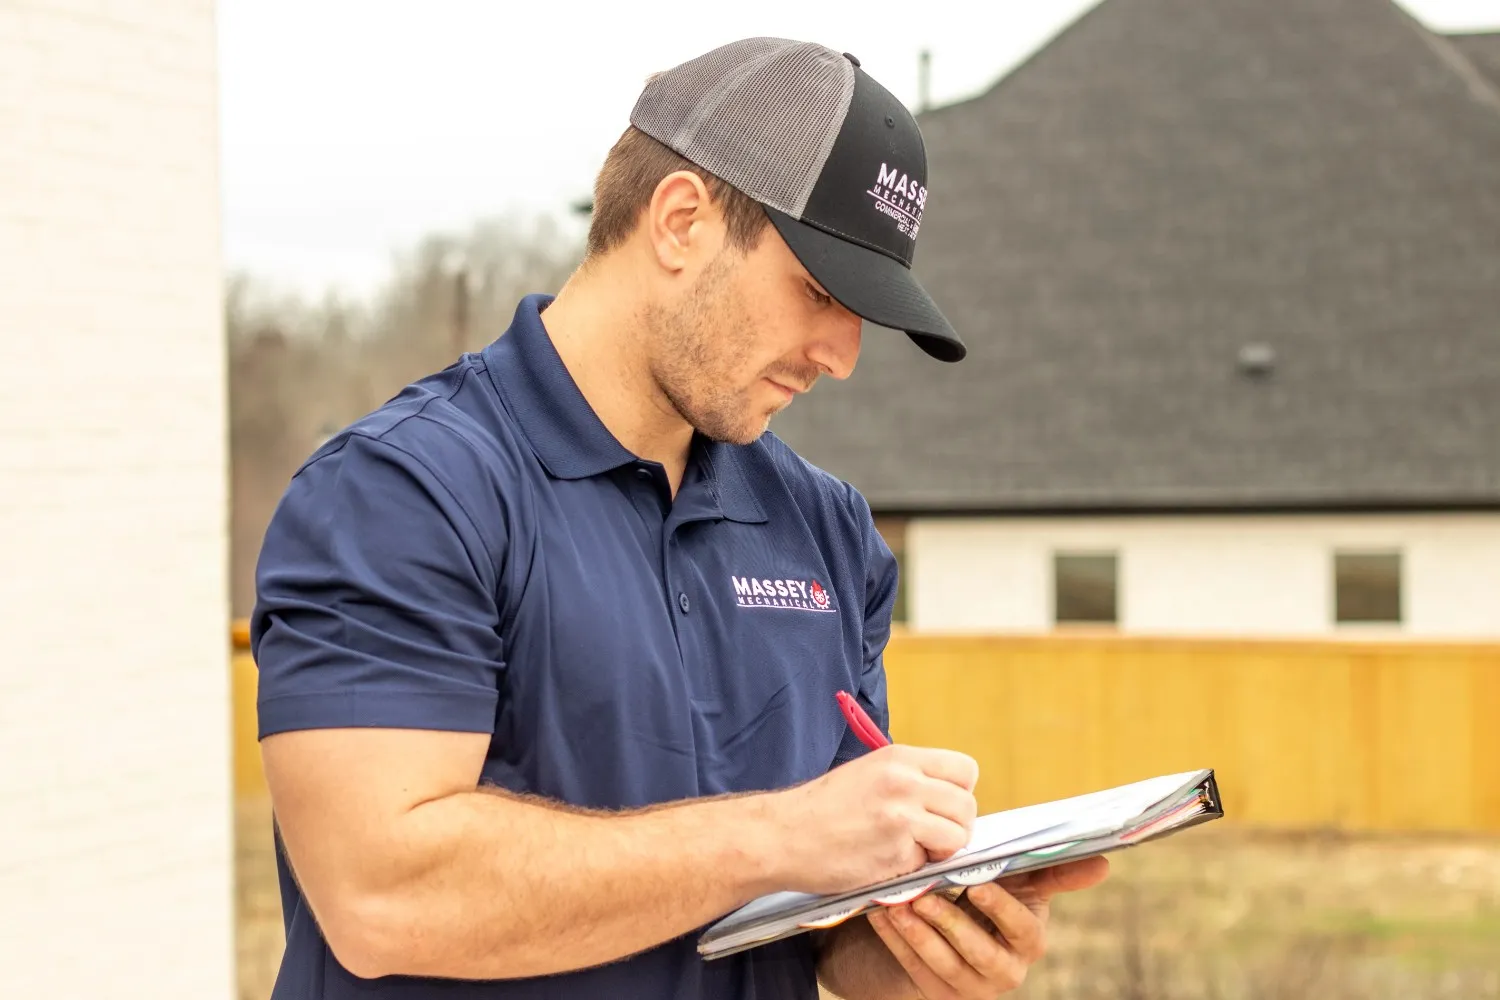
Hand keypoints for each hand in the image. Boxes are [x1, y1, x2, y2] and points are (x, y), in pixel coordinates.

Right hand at [768, 745, 978, 895]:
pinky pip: (927, 864)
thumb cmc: (822, 807)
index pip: (966, 769)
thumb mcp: (869, 773)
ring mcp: (902, 818)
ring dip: (941, 850)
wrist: (783, 835)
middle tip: (930, 836)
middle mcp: (905, 783)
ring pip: (958, 837)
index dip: (960, 792)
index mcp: (900, 758)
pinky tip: (885, 860)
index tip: (943, 806)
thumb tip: (948, 798)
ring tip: (911, 849)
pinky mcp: (896, 854)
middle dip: (955, 826)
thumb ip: (910, 779)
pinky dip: (912, 869)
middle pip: (967, 806)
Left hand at [865, 856, 1109, 998]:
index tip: (977, 885)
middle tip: (923, 894)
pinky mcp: (940, 995)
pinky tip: (881, 913)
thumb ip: (1052, 870)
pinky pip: (914, 968)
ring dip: (917, 933)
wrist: (945, 924)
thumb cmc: (987, 893)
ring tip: (896, 903)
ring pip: (942, 963)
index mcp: (1029, 940)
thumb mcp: (1017, 881)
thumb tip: (1105, 862)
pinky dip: (896, 940)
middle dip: (950, 922)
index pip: (1023, 929)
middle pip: (979, 952)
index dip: (1002, 909)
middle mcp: (1006, 971)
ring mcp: (972, 988)